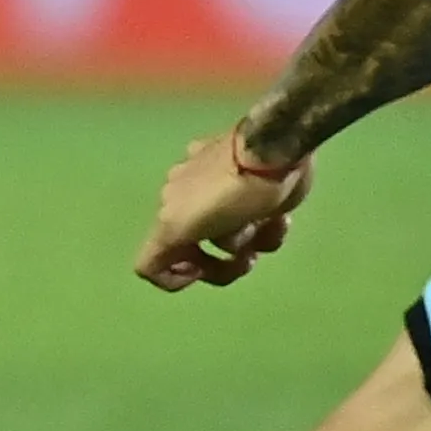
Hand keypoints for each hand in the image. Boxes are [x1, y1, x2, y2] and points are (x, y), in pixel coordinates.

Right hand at [134, 131, 309, 291]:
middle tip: (245, 260)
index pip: (152, 262)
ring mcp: (222, 194)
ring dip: (251, 242)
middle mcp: (188, 205)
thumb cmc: (227, 194)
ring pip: (234, 242)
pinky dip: (267, 226)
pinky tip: (278, 216)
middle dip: (223, 265)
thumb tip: (172, 265)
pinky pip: (259, 223)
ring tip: (266, 226)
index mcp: (169, 217)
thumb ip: (156, 253)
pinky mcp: (253, 188)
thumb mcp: (177, 224)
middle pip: (198, 256)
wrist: (274, 154)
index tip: (199, 271)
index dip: (173, 276)